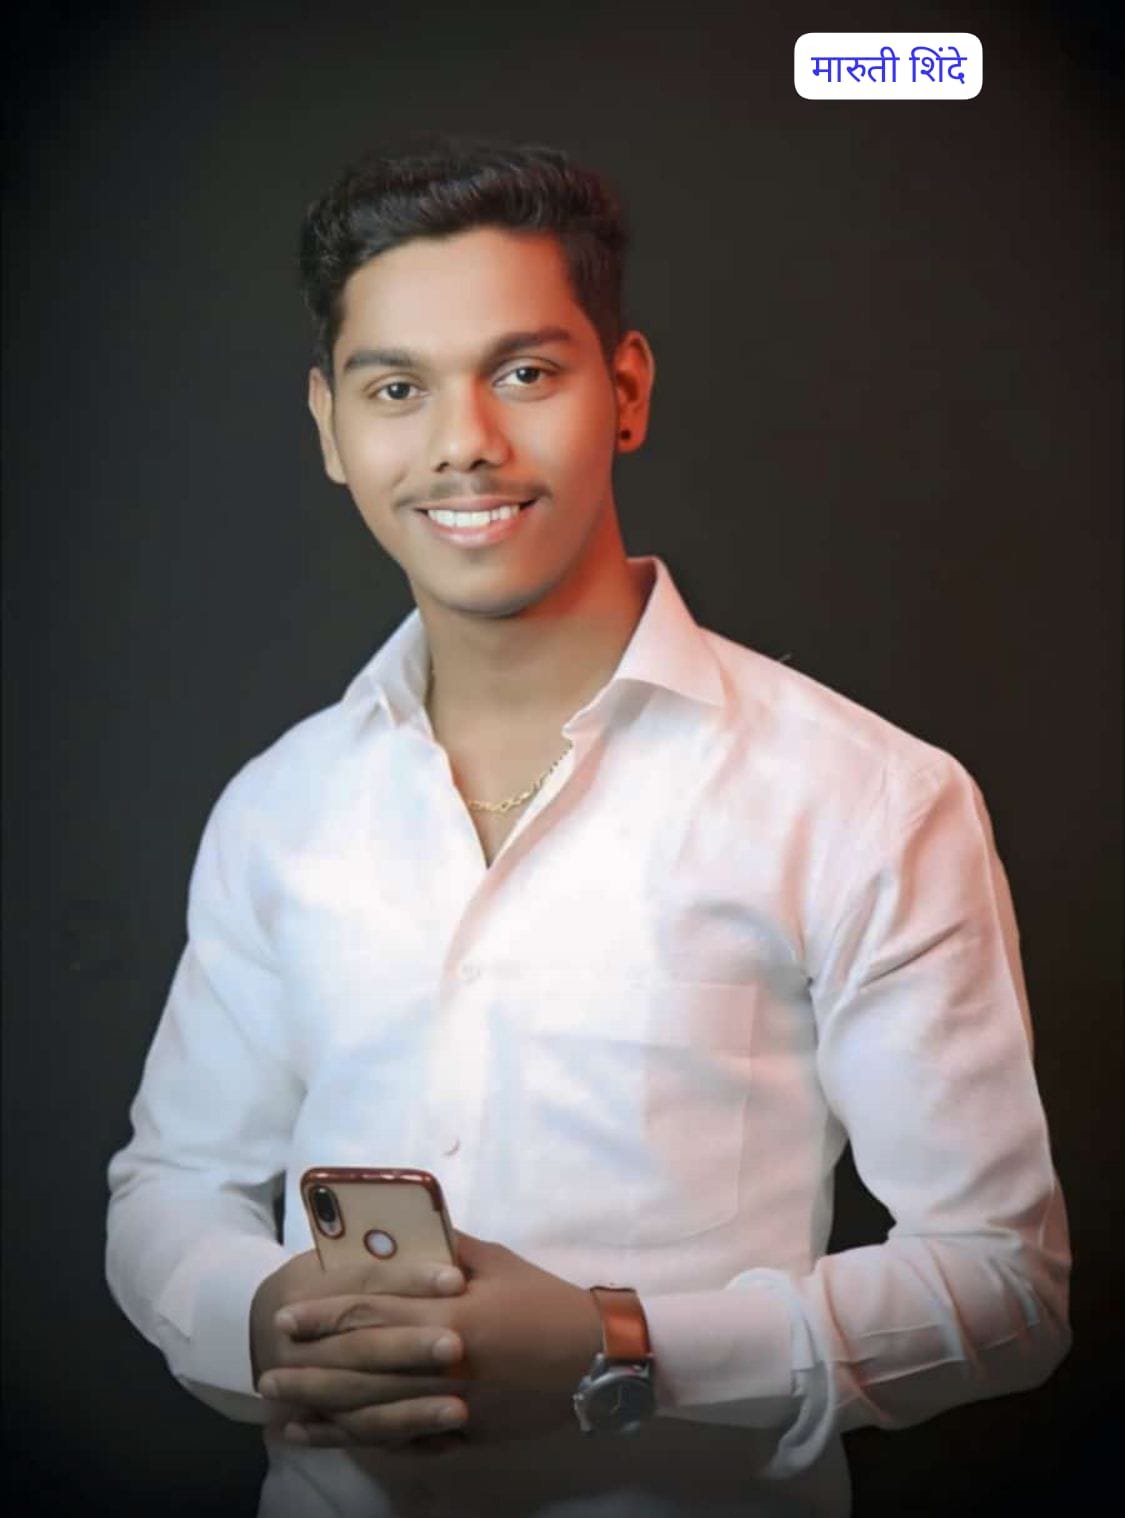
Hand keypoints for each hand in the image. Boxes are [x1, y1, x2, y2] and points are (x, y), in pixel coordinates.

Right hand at [250, 1248, 469, 1445]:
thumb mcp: (338, 1258)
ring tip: (460, 1410)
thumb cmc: (323, 1282)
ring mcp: (306, 1389)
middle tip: (456, 1347)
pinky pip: (366, 1438)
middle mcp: (298, 1342)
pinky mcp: (324, 1422)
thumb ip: (382, 1254)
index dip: (409, 1280)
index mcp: (307, 1286)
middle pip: (361, 1346)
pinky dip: (406, 1441)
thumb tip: (443, 1242)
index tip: (456, 1280)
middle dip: (409, 1347)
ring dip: (412, 1409)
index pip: (364, 1280)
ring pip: (362, 1403)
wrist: (262, 1327)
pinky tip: (446, 1443)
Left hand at [265, 1233, 602, 1448]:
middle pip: (362, 1371)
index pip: (372, 1317)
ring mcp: (451, 1408)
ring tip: (284, 1411)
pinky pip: (404, 1441)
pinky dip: (364, 1441)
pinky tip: (335, 1438)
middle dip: (311, 1370)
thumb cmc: (542, 1300)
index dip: (326, 1318)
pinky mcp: (462, 1434)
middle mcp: (442, 1367)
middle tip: (268, 1371)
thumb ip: (446, 1249)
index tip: (288, 1319)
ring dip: (325, 1413)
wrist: (594, 1357)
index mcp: (448, 1317)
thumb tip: (403, 1234)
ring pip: (375, 1415)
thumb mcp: (497, 1261)